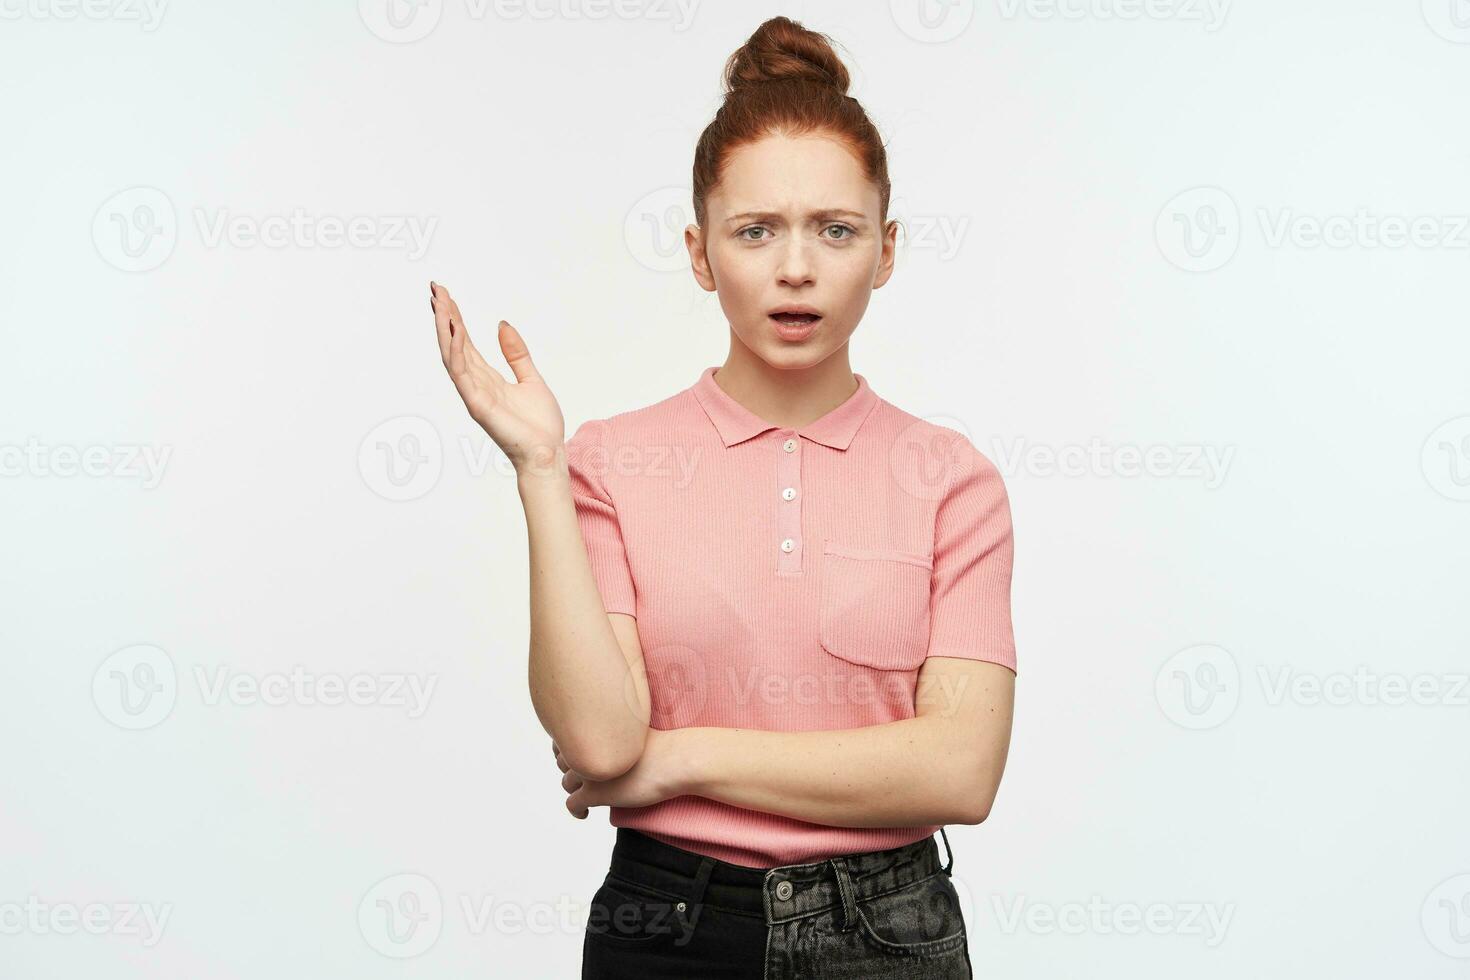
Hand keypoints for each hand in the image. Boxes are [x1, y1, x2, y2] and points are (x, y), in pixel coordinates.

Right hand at [429, 281, 564, 473]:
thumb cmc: (540, 425)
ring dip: (445, 329)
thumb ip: (516, 354)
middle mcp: (475, 384)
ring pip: (453, 355)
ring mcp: (474, 394)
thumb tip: (502, 325)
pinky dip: (456, 352)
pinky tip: (454, 331)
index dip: (455, 319)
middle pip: (454, 344)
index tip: (445, 295)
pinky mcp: (478, 405)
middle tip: (435, 289)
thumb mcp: (531, 378)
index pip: (465, 343)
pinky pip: (463, 375)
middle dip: (444, 317)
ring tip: (440, 303)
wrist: (548, 453)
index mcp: (487, 378)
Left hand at [551, 730, 684, 818]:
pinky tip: (584, 814)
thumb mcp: (632, 732)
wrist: (676, 761)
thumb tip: (606, 743)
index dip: (570, 750)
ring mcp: (589, 771)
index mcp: (595, 730)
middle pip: (564, 761)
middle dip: (572, 769)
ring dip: (574, 790)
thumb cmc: (663, 745)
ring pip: (566, 783)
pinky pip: (572, 805)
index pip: (565, 739)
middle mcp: (587, 748)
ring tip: (586, 795)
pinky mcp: (595, 794)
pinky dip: (576, 811)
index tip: (581, 758)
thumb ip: (615, 735)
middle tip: (585, 778)